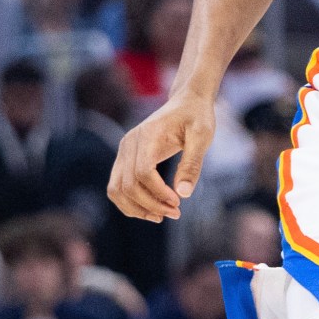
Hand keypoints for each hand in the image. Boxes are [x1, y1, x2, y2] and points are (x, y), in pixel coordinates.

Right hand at [108, 93, 216, 221]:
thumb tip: (183, 194)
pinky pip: (117, 187)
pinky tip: (152, 210)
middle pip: (127, 185)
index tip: (178, 203)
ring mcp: (123, 152)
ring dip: (137, 208)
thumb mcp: (202, 136)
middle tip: (176, 213)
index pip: (143, 172)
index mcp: (147, 136)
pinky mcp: (125, 159)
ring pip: (116, 190)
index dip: (158, 192)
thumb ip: (192, 164)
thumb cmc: (196, 117)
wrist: (186, 102)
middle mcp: (129, 144)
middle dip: (150, 205)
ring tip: (162, 216)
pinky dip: (130, 203)